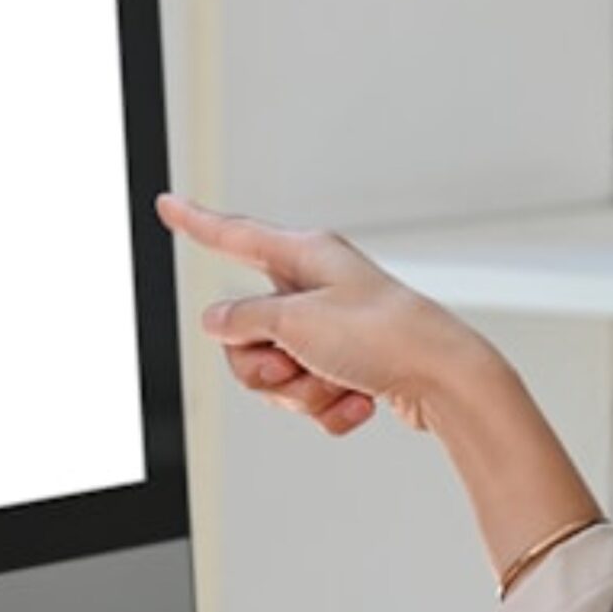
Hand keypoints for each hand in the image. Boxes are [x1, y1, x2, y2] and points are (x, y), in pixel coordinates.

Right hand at [156, 194, 484, 436]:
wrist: (446, 380)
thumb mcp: (295, 322)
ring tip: (336, 386)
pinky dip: (331, 407)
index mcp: (304, 255)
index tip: (166, 204)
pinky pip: (312, 396)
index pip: (233, 235)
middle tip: (291, 368)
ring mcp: (332, 329)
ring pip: (277, 372)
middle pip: (246, 333)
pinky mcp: (350, 366)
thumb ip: (243, 320)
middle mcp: (315, 287)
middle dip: (262, 367)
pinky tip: (360, 404)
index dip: (195, 221)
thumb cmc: (383, 336)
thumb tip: (216, 321)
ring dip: (300, 392)